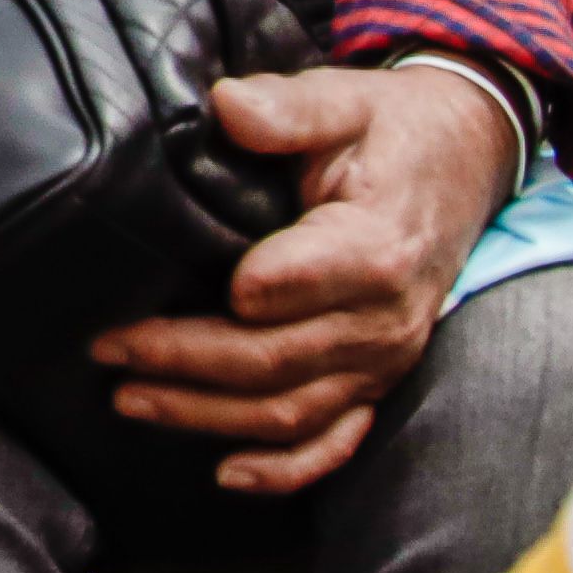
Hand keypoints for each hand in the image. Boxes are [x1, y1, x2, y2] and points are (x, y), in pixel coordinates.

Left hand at [89, 63, 516, 497]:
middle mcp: (384, 319)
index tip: (169, 296)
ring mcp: (383, 360)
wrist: (462, 163)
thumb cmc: (391, 132)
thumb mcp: (346, 99)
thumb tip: (229, 105)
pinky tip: (227, 473)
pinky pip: (336, 442)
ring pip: (291, 411)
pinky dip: (284, 468)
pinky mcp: (377, 381)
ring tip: (130, 400)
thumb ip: (289, 108)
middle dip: (184, 362)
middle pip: (276, 361)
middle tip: (111, 349)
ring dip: (207, 415)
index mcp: (376, 246)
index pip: (301, 284)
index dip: (241, 296)